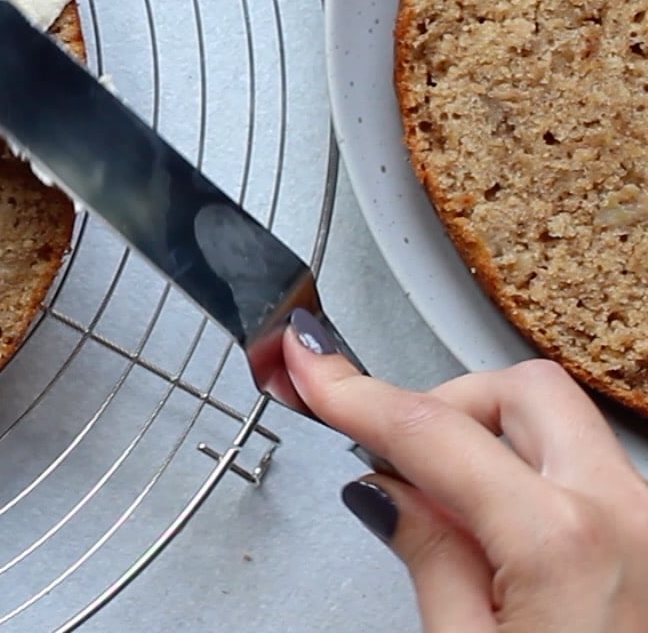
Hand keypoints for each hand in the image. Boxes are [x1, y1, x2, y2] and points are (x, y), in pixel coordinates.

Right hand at [286, 310, 647, 631]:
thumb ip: (431, 561)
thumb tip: (390, 495)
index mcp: (563, 542)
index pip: (432, 432)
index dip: (353, 392)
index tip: (307, 363)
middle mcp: (626, 517)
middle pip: (521, 390)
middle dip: (447, 406)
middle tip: (399, 463)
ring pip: (564, 428)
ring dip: (497, 448)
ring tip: (455, 518)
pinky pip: (593, 477)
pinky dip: (538, 484)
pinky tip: (508, 541)